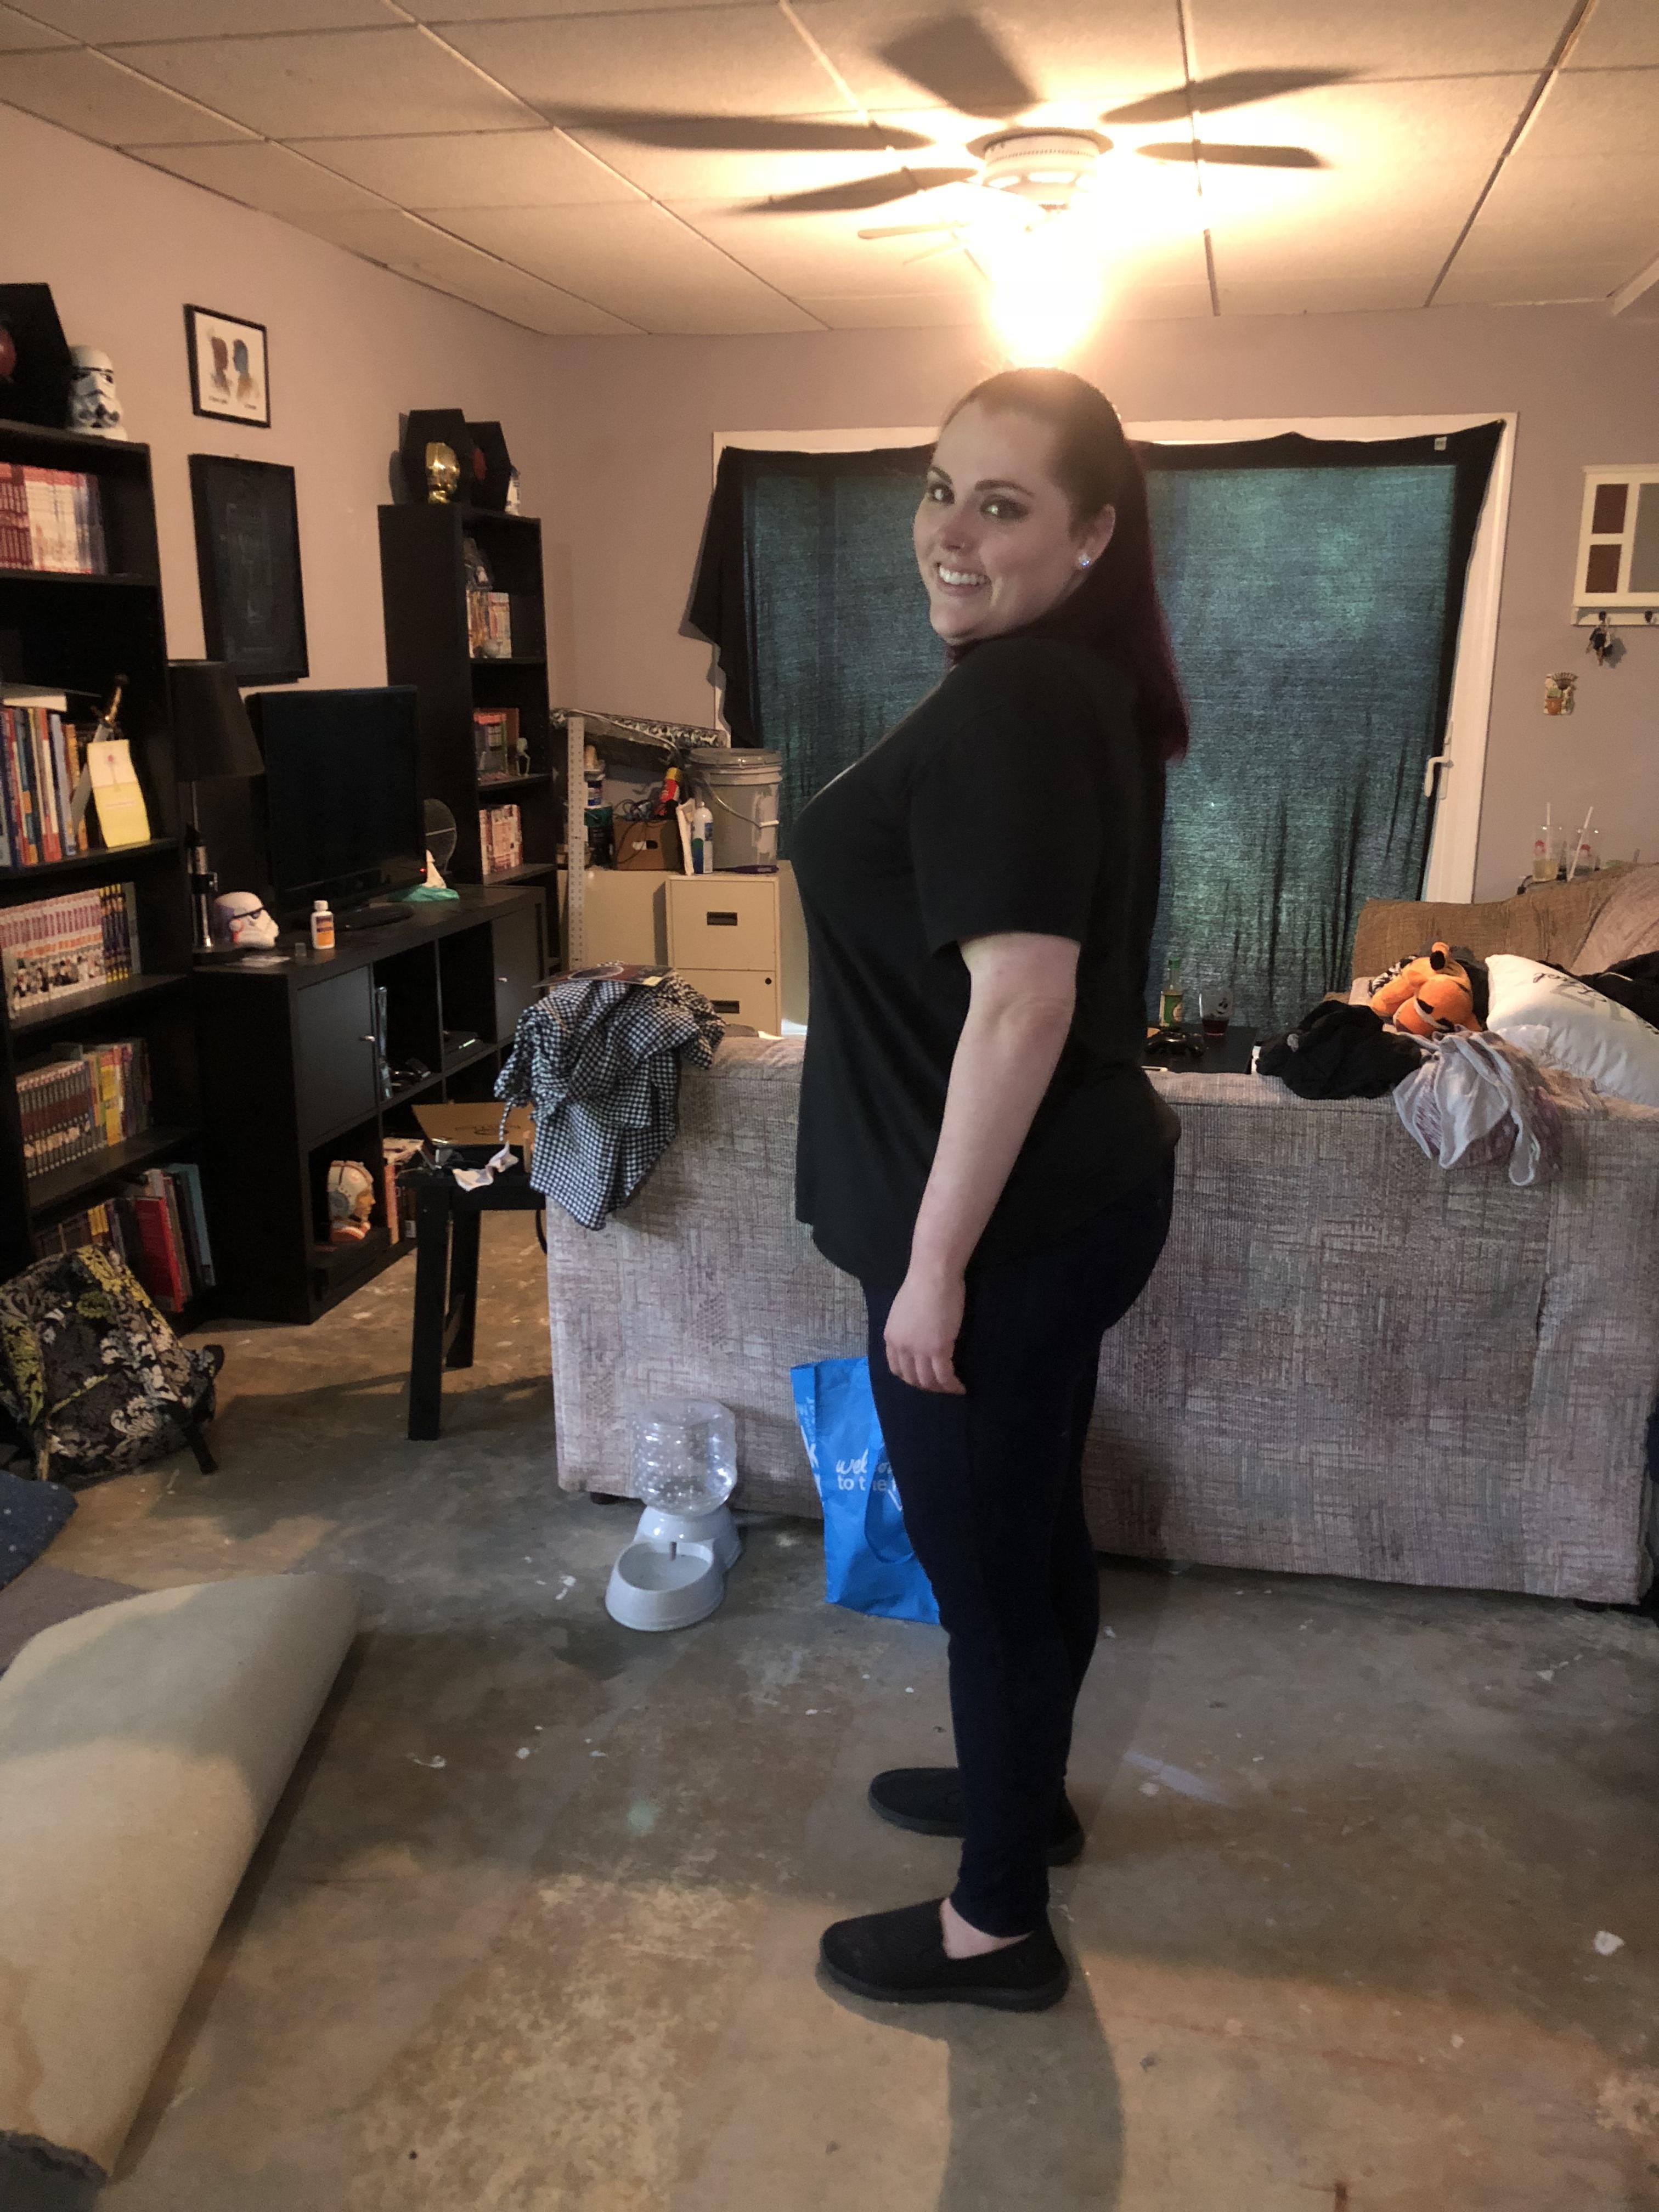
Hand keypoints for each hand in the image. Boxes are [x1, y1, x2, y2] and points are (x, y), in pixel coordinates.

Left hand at [884, 1263, 966, 1394]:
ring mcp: (919, 1350)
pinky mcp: (938, 1349)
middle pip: (912, 1378)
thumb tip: (919, 1337)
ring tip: (952, 1389)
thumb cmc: (922, 1285)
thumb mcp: (904, 1311)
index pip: (896, 1368)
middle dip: (926, 1386)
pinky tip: (960, 1387)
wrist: (933, 1276)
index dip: (910, 1377)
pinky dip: (952, 1385)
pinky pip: (944, 1376)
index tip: (922, 1379)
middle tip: (940, 1386)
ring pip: (928, 1381)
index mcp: (891, 1337)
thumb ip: (907, 1329)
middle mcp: (901, 1347)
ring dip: (940, 1389)